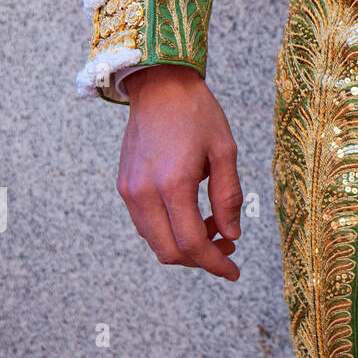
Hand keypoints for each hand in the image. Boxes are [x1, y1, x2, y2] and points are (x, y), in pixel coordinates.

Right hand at [117, 65, 241, 280]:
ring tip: (216, 229)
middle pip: (169, 251)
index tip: (233, 272)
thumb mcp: (225, 151)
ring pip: (155, 241)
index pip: (192, 243)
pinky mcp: (124, 186)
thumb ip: (228, 197)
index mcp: (172, 184)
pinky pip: (146, 224)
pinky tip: (193, 216)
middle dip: (201, 260)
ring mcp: (129, 191)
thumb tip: (232, 235)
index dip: (214, 264)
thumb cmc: (197, 113)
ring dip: (185, 245)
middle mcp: (144, 193)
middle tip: (228, 250)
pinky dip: (169, 230)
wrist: (160, 85)